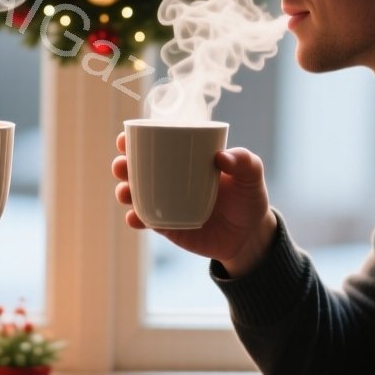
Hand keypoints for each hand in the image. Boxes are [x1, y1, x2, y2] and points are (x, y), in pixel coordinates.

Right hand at [111, 131, 277, 277]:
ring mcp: (165, 203)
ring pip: (136, 194)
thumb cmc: (248, 198)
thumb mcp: (252, 176)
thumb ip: (244, 161)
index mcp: (185, 159)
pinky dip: (136, 219)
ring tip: (125, 192)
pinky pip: (146, 221)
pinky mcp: (167, 226)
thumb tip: (221, 157)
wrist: (249, 236)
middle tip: (122, 166)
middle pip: (137, 169)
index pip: (156, 144)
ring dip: (123, 191)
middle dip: (122, 165)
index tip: (125, 138)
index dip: (135, 139)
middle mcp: (170, 179)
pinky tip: (134, 217)